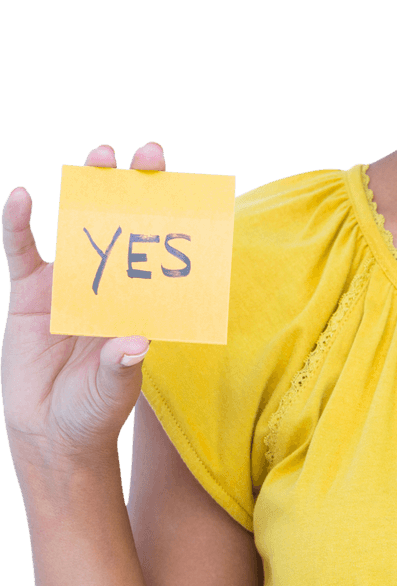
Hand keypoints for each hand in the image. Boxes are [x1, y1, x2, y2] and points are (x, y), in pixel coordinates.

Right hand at [1, 142, 162, 467]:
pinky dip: (20, 225)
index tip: (186, 193)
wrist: (52, 430)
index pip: (158, 258)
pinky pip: (22, 251)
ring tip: (101, 156)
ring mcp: (69, 287)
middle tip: (148, 155)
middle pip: (124, 229)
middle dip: (136, 190)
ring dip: (89, 191)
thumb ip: (122, 366)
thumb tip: (136, 342)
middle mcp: (109, 288)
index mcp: (139, 306)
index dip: (171, 226)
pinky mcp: (31, 294)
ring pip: (79, 227)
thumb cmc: (96, 410)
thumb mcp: (113, 389)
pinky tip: (24, 199)